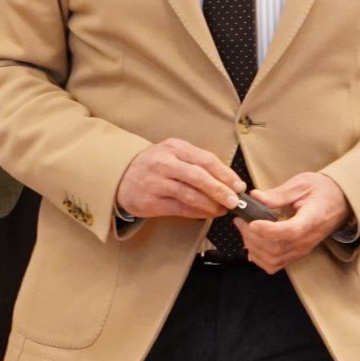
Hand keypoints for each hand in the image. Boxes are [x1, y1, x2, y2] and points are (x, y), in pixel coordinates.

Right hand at [114, 139, 245, 220]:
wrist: (121, 176)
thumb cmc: (154, 165)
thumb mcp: (173, 154)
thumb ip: (197, 163)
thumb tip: (227, 181)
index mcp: (174, 147)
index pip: (206, 159)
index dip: (225, 174)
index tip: (239, 185)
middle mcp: (164, 163)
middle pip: (199, 176)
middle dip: (221, 190)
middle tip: (234, 201)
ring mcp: (156, 182)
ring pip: (190, 194)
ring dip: (211, 204)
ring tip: (222, 209)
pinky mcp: (151, 201)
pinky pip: (180, 208)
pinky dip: (197, 212)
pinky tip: (207, 213)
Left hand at [238, 172, 350, 273]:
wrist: (341, 201)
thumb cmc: (323, 191)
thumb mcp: (302, 184)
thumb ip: (278, 194)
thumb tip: (256, 197)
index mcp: (312, 219)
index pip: (290, 231)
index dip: (268, 230)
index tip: (252, 222)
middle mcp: (307, 239)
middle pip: (276, 249)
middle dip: (253, 237)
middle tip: (242, 221)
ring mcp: (302, 248)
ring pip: (274, 260)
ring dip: (254, 248)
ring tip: (245, 230)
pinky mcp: (298, 252)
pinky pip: (276, 264)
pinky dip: (261, 258)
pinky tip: (253, 244)